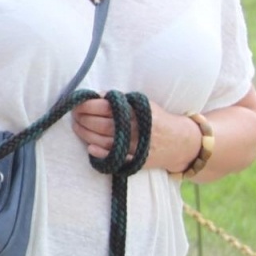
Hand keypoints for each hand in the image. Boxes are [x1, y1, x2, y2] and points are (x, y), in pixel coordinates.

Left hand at [71, 99, 200, 171]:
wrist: (182, 143)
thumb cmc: (158, 120)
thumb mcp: (144, 105)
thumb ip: (122, 100)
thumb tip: (98, 96)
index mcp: (138, 113)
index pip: (107, 108)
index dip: (89, 106)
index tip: (77, 103)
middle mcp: (137, 130)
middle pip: (103, 125)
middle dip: (84, 119)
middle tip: (74, 115)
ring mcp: (136, 146)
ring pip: (105, 141)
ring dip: (87, 135)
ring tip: (77, 127)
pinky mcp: (137, 160)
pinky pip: (115, 157)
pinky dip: (101, 153)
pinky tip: (90, 148)